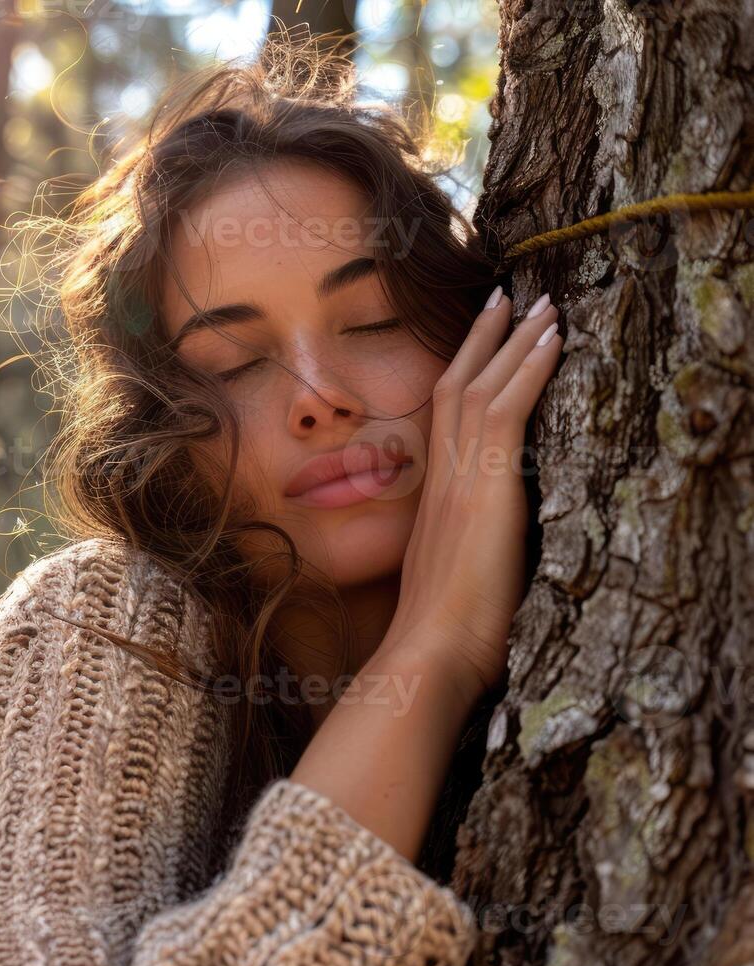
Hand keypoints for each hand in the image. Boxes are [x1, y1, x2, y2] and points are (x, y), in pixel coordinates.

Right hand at [378, 287, 562, 705]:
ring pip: (481, 387)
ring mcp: (460, 479)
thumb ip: (465, 554)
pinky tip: (553, 338)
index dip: (464, 373)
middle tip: (508, 295)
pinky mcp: (485, 487)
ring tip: (541, 302)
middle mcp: (441, 478)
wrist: (428, 655)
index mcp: (435, 498)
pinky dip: (529, 369)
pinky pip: (507, 409)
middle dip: (484, 338)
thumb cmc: (444, 638)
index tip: (484, 340)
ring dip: (513, 340)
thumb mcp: (453, 583)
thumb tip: (483, 555)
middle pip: (456, 387)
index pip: (446, 419)